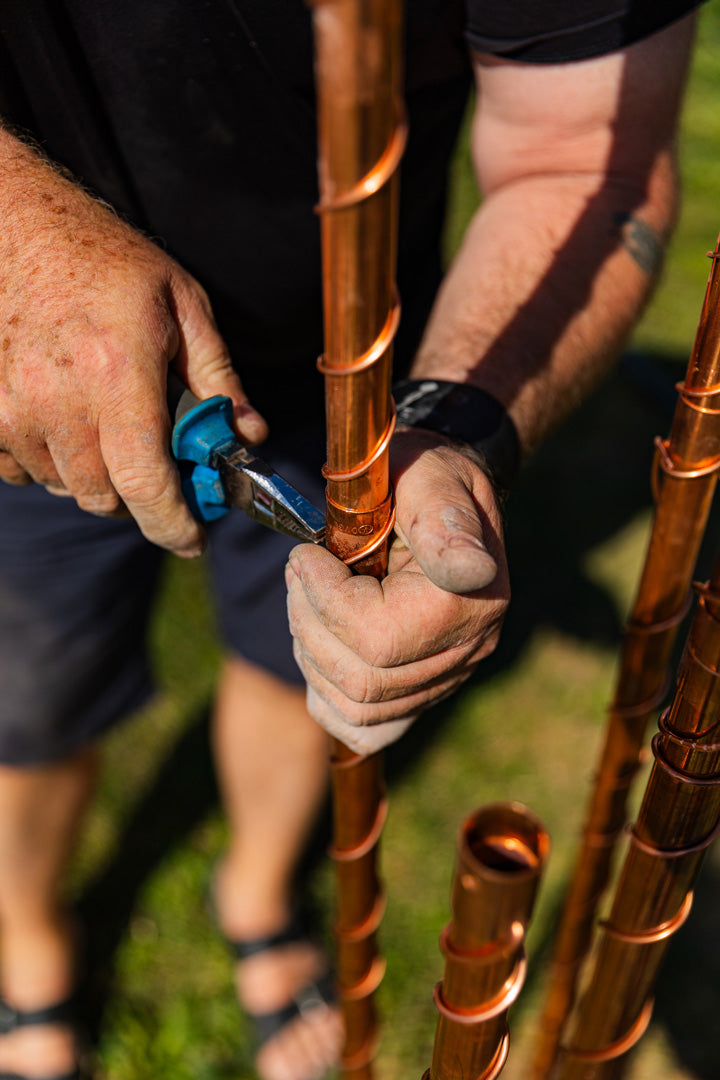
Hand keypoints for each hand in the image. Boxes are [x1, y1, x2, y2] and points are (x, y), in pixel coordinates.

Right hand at [0, 134, 265, 554]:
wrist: (17, 223)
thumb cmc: (107, 259)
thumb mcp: (183, 305)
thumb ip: (218, 377)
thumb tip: (250, 434)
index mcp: (117, 375)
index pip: (146, 485)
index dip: (173, 526)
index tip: (193, 538)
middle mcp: (59, 401)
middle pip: (106, 498)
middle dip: (141, 497)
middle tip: (159, 466)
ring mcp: (12, 409)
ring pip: (66, 487)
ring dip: (96, 476)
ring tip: (109, 425)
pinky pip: (22, 471)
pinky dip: (51, 462)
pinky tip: (67, 421)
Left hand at [286, 430, 509, 753]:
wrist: (444, 494)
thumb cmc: (426, 478)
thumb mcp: (430, 477)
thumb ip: (444, 521)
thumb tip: (468, 570)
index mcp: (471, 597)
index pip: (377, 639)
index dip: (324, 600)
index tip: (308, 554)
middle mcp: (469, 646)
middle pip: (361, 681)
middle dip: (309, 625)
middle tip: (299, 573)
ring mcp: (449, 674)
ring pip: (357, 708)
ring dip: (312, 654)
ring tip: (309, 601)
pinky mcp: (425, 689)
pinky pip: (370, 728)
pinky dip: (331, 698)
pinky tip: (323, 649)